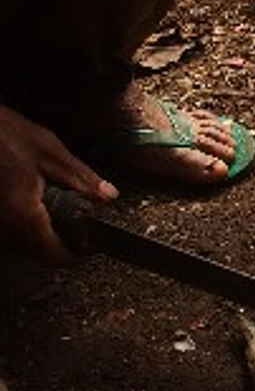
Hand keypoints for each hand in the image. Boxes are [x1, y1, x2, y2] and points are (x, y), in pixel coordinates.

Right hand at [0, 105, 118, 264]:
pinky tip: (32, 208)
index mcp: (22, 213)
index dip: (75, 257)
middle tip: (79, 234)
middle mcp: (1, 224)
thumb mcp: (50, 152)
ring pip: (18, 245)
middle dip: (59, 247)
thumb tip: (108, 195)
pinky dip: (22, 226)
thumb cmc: (2, 133)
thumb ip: (82, 178)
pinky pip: (6, 231)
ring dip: (39, 238)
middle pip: (35, 254)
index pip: (52, 256)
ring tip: (57, 217)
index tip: (89, 250)